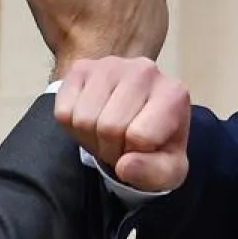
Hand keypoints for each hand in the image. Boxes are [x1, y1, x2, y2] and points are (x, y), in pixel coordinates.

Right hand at [54, 57, 189, 191]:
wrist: (136, 117)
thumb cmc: (157, 145)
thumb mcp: (169, 170)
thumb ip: (154, 174)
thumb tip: (125, 165)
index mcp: (174, 94)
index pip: (140, 137)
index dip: (134, 156)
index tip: (140, 151)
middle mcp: (145, 70)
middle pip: (109, 127)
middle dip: (110, 148)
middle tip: (120, 145)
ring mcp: (110, 64)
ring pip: (84, 118)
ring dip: (90, 138)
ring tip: (106, 134)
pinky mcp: (81, 68)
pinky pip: (63, 111)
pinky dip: (72, 127)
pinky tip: (92, 120)